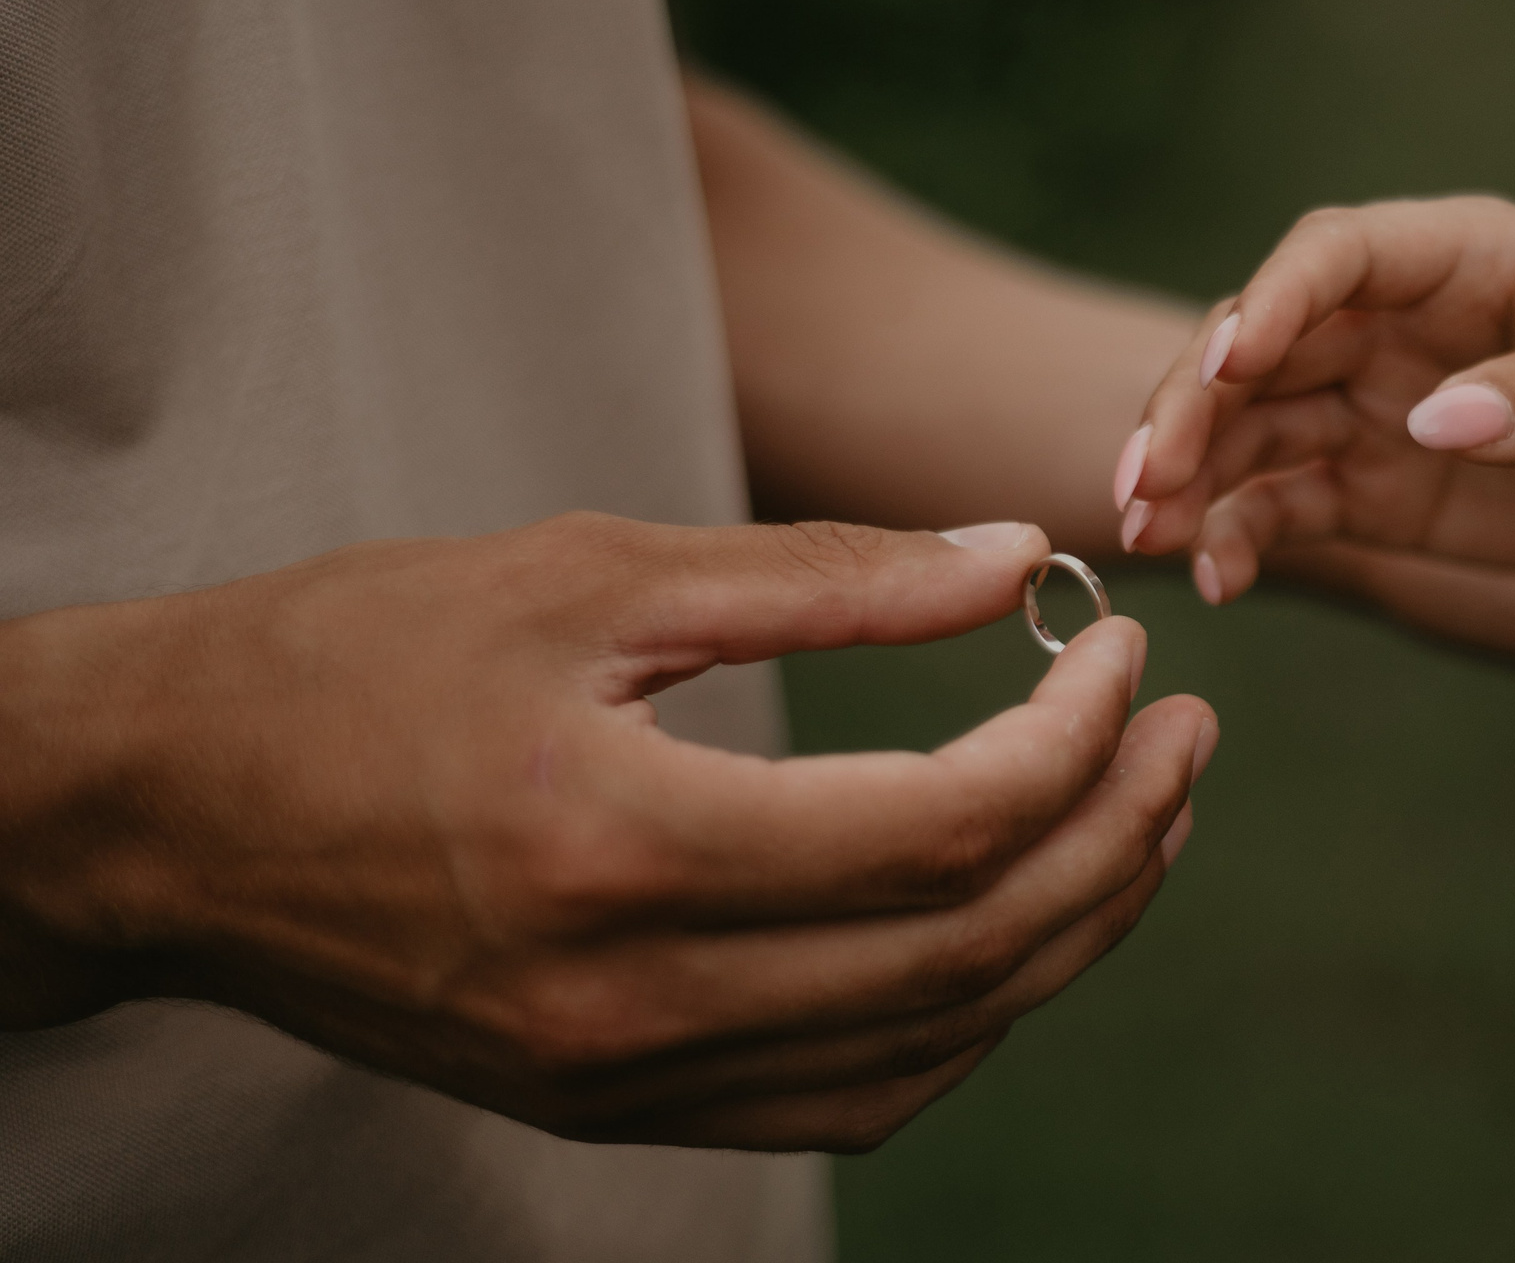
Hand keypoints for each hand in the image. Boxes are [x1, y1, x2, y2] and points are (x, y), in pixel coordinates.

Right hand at [0, 513, 1214, 1150]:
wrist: (171, 813)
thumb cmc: (361, 655)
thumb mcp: (589, 570)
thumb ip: (824, 579)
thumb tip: (1018, 562)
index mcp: (620, 843)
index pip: (939, 832)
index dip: (1071, 743)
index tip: (1124, 652)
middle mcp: (630, 1000)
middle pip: (967, 952)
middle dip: (1116, 838)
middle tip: (1187, 735)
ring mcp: (622, 1081)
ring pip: (931, 1042)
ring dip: (1069, 932)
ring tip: (1141, 817)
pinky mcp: (613, 1108)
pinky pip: (851, 1098)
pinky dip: (966, 1016)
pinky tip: (1014, 924)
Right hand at [1115, 197, 1514, 600]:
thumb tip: (1436, 420)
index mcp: (1460, 259)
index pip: (1335, 255)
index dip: (1274, 300)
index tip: (1231, 360)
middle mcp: (1394, 323)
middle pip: (1261, 343)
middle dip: (1195, 401)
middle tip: (1150, 474)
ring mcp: (1375, 407)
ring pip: (1250, 426)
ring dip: (1191, 473)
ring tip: (1151, 535)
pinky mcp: (1377, 488)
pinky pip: (1283, 503)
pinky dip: (1239, 535)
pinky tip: (1216, 578)